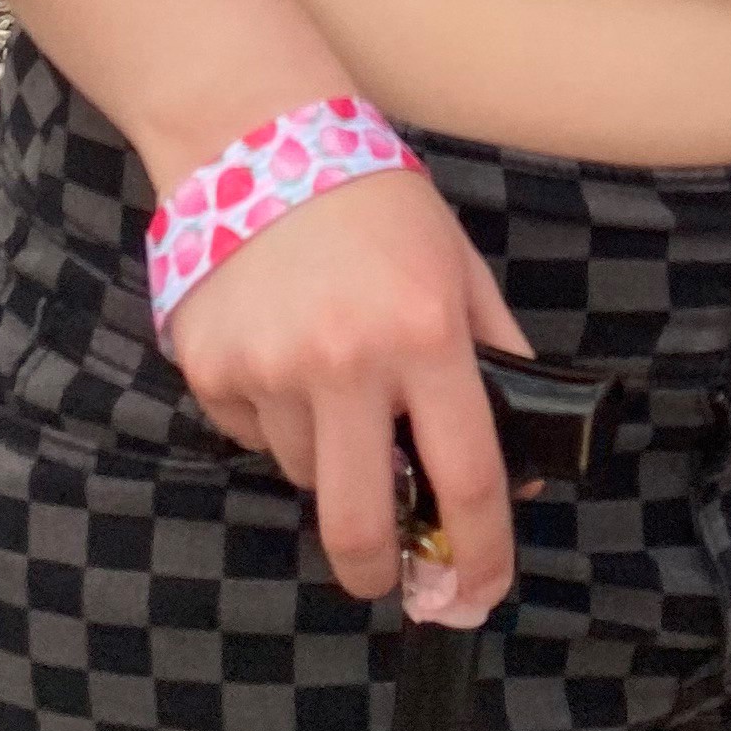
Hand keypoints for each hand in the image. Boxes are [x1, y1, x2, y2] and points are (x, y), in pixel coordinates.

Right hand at [161, 161, 531, 614]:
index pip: (468, 477)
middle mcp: (348, 360)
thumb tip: (518, 471)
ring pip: (306, 472)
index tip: (480, 593)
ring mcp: (271, 368)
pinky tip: (279, 349)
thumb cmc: (377, 204)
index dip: (482, 553)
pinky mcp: (212, 370)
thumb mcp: (459, 268)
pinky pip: (252, 435)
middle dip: (378, 570)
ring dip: (327, 455)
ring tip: (327, 375)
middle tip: (386, 573)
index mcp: (427, 333)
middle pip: (362, 521)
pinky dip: (272, 418)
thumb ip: (497, 361)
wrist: (257, 137)